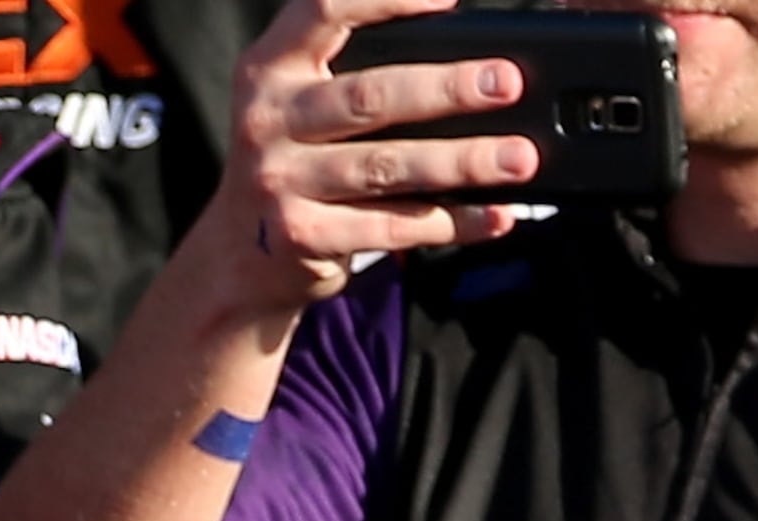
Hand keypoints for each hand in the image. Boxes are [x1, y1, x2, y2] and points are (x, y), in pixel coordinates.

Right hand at [202, 0, 536, 321]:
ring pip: (387, 167)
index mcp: (270, 67)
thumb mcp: (299, 100)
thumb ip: (355, 69)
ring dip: (462, 161)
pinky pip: (392, 228)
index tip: (450, 0)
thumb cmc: (294, 161)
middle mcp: (268, 119)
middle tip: (507, 83)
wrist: (238, 259)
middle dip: (446, 88)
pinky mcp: (303, 236)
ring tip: (518, 157)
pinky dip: (452, 222)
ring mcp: (281, 181)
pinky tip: (495, 215)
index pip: (325, 10)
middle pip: (369, 96)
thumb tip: (465, 63)